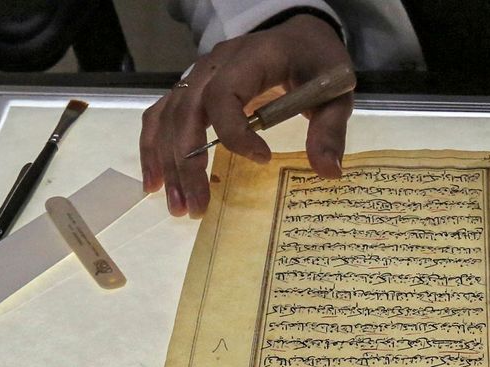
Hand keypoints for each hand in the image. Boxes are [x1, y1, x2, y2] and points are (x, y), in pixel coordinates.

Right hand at [139, 13, 352, 216]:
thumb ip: (330, 128)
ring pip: (168, 116)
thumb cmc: (316, 63)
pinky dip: (154, 148)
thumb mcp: (335, 90)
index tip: (263, 160)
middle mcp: (216, 63)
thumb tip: (328, 171)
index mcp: (252, 57)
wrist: (298, 37)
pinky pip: (161, 115)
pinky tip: (155, 183)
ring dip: (167, 163)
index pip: (225, 94)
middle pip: (187, 111)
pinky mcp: (192, 88)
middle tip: (197, 207)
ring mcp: (198, 74)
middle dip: (188, 162)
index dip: (236, 132)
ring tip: (178, 206)